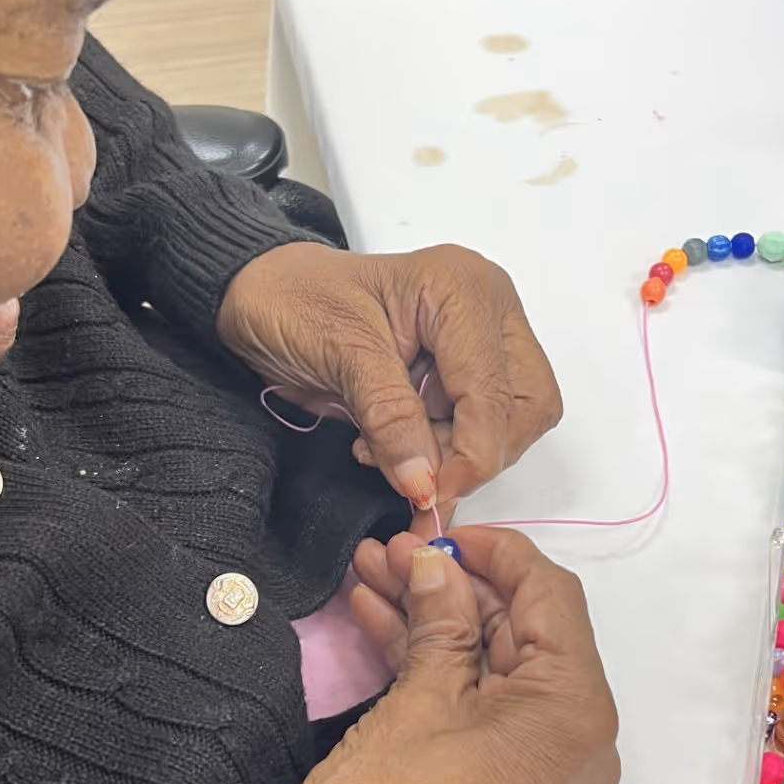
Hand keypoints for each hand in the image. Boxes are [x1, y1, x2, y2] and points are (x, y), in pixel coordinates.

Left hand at [217, 244, 560, 525]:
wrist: (259, 298)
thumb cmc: (292, 301)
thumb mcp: (340, 353)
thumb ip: (390, 417)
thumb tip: (426, 481)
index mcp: (463, 288)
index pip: (495, 390)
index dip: (470, 453)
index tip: (431, 495)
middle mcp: (487, 310)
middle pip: (524, 408)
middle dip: (472, 452)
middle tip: (414, 474)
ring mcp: (480, 342)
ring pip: (511, 424)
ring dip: (454, 454)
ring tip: (386, 448)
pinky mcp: (463, 373)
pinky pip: (480, 428)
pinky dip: (441, 450)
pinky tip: (390, 443)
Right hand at [267, 529, 618, 783]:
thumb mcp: (419, 696)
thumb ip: (439, 616)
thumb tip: (437, 563)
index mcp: (576, 710)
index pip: (551, 596)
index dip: (496, 553)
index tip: (440, 529)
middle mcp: (574, 736)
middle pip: (521, 627)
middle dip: (453, 583)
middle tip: (389, 549)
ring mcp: (536, 758)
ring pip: (489, 658)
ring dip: (433, 613)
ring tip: (370, 572)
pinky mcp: (497, 772)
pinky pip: (475, 696)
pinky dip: (431, 657)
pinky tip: (377, 613)